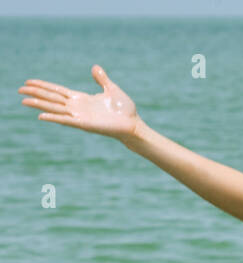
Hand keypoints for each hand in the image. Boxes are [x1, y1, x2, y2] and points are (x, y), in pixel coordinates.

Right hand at [18, 65, 140, 139]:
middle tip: (19, 90)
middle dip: (36, 94)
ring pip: (54, 109)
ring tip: (23, 100)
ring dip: (39, 105)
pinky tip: (41, 116)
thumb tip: (95, 67)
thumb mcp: (111, 89)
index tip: (29, 82)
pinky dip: (53, 118)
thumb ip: (101, 79)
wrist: (133, 124)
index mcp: (82, 99)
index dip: (44, 86)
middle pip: (52, 99)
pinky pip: (66, 121)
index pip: (58, 91)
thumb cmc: (125, 110)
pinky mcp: (84, 125)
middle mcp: (78, 107)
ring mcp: (80, 116)